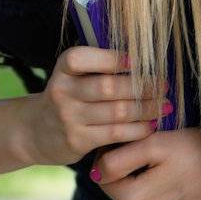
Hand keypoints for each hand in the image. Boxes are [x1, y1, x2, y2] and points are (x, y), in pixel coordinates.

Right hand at [22, 47, 168, 166]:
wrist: (36, 131)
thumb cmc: (68, 96)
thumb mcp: (72, 76)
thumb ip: (98, 67)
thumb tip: (144, 58)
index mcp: (63, 69)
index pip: (83, 58)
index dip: (112, 58)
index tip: (138, 61)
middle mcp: (62, 91)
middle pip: (108, 87)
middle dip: (141, 86)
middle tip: (163, 86)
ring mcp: (68, 117)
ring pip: (116, 112)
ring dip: (146, 108)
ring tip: (164, 105)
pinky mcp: (77, 141)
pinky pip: (115, 133)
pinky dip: (138, 129)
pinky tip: (151, 125)